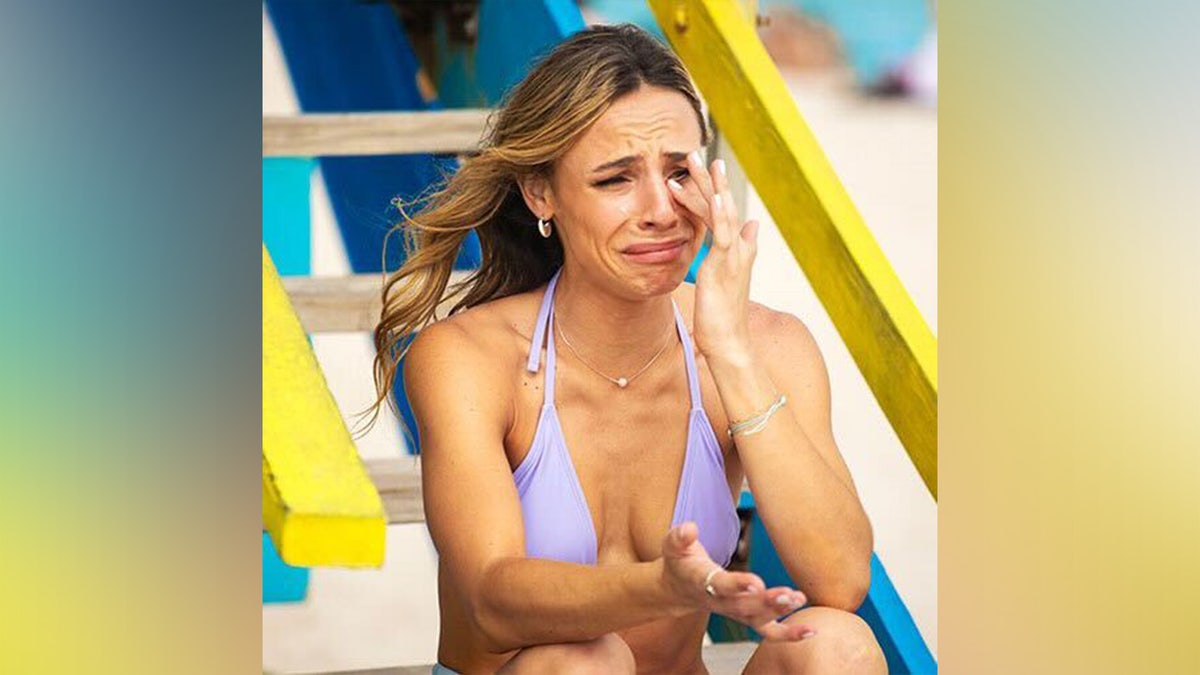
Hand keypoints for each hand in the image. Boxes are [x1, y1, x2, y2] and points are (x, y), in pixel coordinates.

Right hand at [660, 522, 816, 640]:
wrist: (678, 589)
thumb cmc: (680, 562)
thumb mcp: (673, 545)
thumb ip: (680, 537)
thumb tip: (690, 527)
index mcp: (702, 582)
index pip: (721, 585)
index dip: (738, 585)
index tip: (756, 583)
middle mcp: (719, 602)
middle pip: (744, 607)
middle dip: (766, 603)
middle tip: (788, 595)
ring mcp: (734, 612)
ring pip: (757, 620)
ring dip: (780, 613)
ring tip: (799, 599)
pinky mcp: (746, 616)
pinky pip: (767, 630)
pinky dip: (789, 633)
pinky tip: (810, 630)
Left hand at [667, 151, 757, 361]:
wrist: (729, 343)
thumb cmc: (721, 318)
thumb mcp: (722, 282)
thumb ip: (733, 255)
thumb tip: (750, 228)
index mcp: (731, 250)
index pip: (719, 213)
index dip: (708, 191)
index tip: (696, 171)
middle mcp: (736, 247)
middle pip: (721, 205)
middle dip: (708, 179)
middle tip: (695, 153)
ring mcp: (732, 255)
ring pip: (722, 212)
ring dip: (710, 185)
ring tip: (698, 162)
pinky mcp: (725, 265)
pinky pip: (724, 234)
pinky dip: (721, 213)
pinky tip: (716, 195)